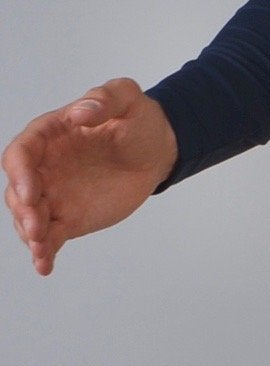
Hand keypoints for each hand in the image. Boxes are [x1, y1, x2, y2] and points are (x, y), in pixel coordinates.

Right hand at [2, 77, 178, 276]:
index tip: (32, 192)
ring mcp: (53, 195)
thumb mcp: (128, 99)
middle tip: (37, 228)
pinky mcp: (66, 218)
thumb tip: (80, 112)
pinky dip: (43, 252)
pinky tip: (45, 266)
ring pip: (27, 217)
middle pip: (17, 190)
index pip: (21, 153)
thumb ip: (105, 98)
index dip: (20, 173)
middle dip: (22, 211)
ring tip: (41, 248)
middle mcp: (43, 167)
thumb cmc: (138, 120)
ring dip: (29, 234)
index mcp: (49, 135)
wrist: (156, 151)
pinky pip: (48, 237)